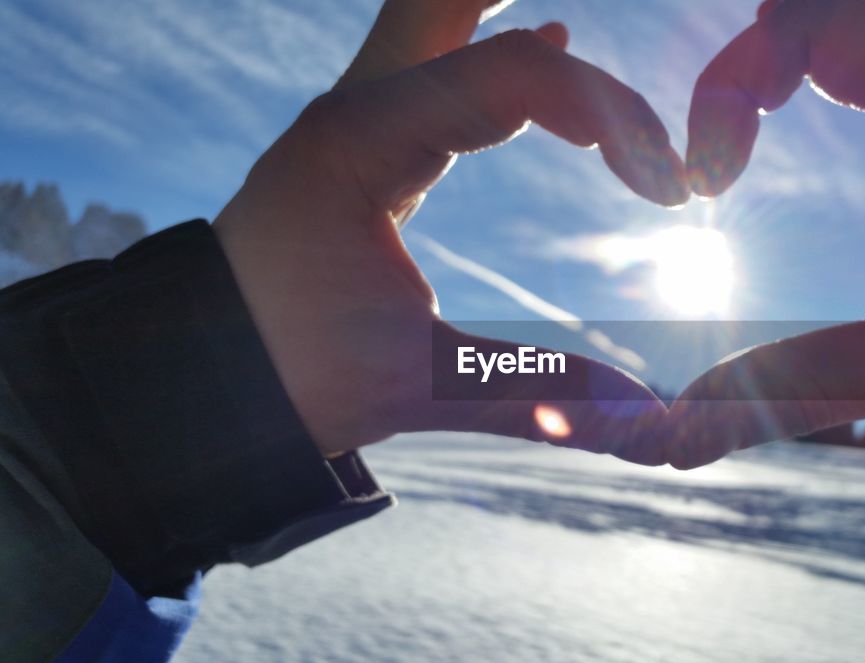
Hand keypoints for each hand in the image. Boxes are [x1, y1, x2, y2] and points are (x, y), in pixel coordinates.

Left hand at [213, 0, 687, 462]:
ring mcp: (353, 114)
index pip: (515, 75)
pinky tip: (544, 33)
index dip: (610, 116)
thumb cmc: (294, 377)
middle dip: (536, 18)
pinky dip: (493, 40)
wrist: (197, 383)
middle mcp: (355, 105)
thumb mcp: (419, 384)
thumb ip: (535, 391)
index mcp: (364, 142)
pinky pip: (434, 58)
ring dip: (513, 12)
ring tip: (583, 16)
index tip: (667, 186)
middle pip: (453, 0)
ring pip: (436, 13)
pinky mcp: (360, 140)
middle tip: (601, 23)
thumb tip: (647, 418)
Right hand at [665, 0, 864, 468]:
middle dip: (756, 53)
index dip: (734, 79)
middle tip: (724, 143)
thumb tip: (676, 438)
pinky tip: (808, 110)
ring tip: (750, 124)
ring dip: (795, 45)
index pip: (816, 16)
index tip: (709, 183)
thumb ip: (793, 390)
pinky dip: (833, 51)